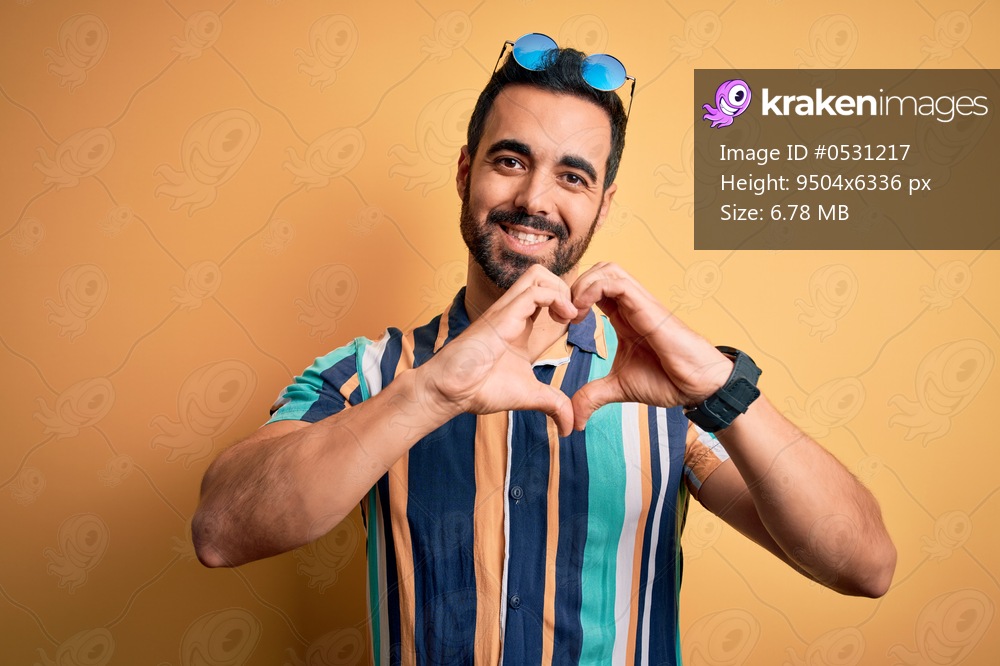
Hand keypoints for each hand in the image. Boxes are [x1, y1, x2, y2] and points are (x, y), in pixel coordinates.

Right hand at [422, 264, 581, 435]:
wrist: (451, 391)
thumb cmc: (481, 389)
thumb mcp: (529, 395)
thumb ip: (552, 404)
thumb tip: (569, 427)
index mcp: (521, 326)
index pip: (549, 300)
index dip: (569, 305)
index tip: (580, 324)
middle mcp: (515, 313)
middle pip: (543, 276)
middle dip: (567, 288)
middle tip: (577, 315)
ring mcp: (508, 311)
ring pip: (538, 275)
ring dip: (562, 290)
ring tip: (572, 315)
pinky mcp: (503, 315)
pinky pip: (535, 291)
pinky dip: (557, 298)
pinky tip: (566, 319)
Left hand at [569, 262, 732, 429]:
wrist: (697, 385)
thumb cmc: (667, 380)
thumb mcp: (619, 388)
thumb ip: (594, 396)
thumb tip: (574, 419)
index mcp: (623, 316)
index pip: (595, 288)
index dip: (573, 298)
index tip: (563, 323)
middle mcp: (631, 305)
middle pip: (600, 269)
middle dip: (575, 284)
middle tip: (564, 313)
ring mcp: (640, 303)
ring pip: (608, 269)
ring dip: (583, 284)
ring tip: (573, 312)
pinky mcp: (647, 307)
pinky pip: (617, 283)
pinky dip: (594, 289)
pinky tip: (583, 313)